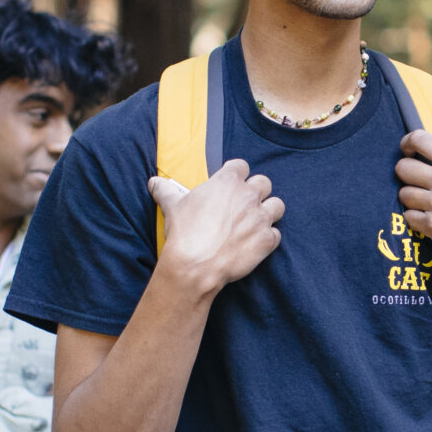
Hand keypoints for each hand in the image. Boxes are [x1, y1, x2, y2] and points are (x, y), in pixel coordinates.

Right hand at [151, 160, 283, 293]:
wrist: (194, 265)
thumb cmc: (184, 233)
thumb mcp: (172, 206)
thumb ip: (166, 190)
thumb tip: (154, 182)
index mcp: (227, 182)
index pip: (241, 166)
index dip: (236, 175)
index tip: (230, 185)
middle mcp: (248, 196)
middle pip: (264, 183)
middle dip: (256, 192)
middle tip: (244, 205)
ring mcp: (260, 218)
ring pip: (277, 206)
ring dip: (268, 212)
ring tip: (256, 221)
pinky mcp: (266, 240)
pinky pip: (276, 234)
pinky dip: (268, 238)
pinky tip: (256, 243)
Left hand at [395, 131, 431, 282]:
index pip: (420, 139)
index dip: (408, 143)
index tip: (409, 151)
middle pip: (403, 167)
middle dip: (406, 174)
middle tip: (416, 182)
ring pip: (404, 194)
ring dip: (411, 199)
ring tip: (427, 205)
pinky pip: (409, 217)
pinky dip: (417, 219)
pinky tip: (431, 221)